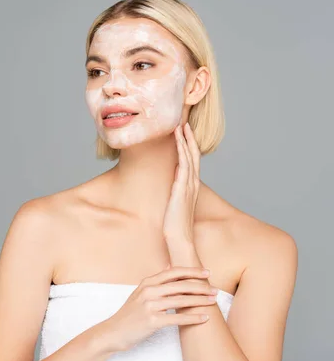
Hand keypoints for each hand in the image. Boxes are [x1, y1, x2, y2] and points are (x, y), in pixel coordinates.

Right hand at [104, 266, 216, 351]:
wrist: (114, 331)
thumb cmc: (130, 314)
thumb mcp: (140, 292)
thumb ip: (155, 281)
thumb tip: (169, 267)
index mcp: (147, 283)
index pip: (174, 272)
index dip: (192, 271)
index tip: (207, 273)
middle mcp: (148, 291)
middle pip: (180, 285)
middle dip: (201, 286)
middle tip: (215, 289)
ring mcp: (150, 306)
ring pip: (181, 300)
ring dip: (200, 301)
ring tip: (213, 301)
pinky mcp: (152, 321)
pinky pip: (177, 318)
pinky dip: (193, 317)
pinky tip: (204, 318)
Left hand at [162, 122, 200, 241]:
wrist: (179, 238)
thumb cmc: (175, 225)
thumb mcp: (174, 205)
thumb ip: (173, 194)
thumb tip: (168, 187)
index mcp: (190, 187)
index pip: (191, 161)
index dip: (188, 146)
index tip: (183, 133)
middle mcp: (192, 184)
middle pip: (193, 155)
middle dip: (188, 138)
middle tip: (184, 122)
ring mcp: (189, 185)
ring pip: (189, 156)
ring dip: (185, 140)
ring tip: (180, 125)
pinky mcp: (182, 189)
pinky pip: (183, 165)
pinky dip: (182, 151)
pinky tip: (178, 141)